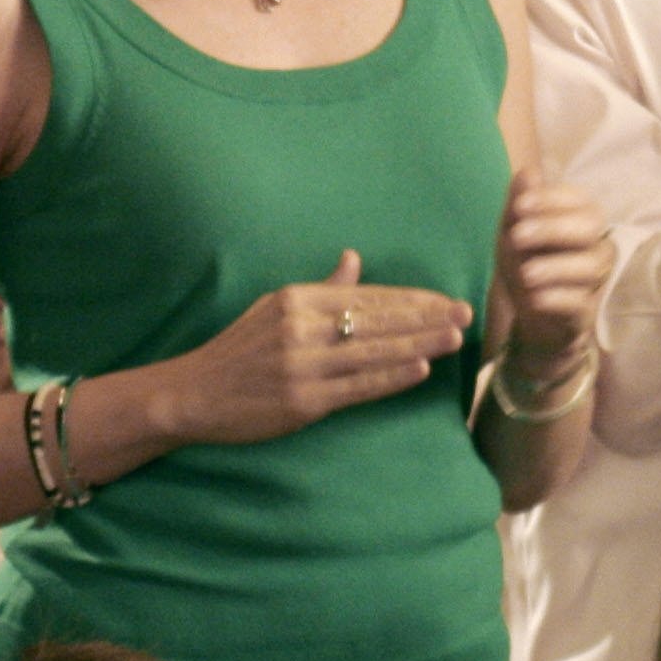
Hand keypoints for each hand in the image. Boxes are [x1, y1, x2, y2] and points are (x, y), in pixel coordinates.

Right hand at [158, 250, 472, 447]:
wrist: (194, 393)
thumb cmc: (239, 350)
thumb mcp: (274, 307)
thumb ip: (321, 287)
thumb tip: (354, 259)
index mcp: (297, 299)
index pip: (367, 295)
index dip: (411, 298)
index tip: (446, 299)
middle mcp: (301, 327)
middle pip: (378, 319)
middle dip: (426, 317)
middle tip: (466, 312)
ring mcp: (303, 365)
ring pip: (374, 351)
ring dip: (420, 344)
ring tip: (454, 338)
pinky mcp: (303, 401)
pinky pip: (358, 386)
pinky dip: (391, 377)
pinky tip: (420, 369)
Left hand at [492, 172, 614, 381]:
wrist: (528, 314)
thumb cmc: (526, 262)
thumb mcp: (513, 231)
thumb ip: (519, 203)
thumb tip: (529, 171)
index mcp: (580, 218)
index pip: (580, 199)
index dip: (551, 199)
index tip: (519, 206)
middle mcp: (596, 244)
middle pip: (591, 227)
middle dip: (552, 228)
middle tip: (517, 236)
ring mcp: (595, 279)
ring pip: (590, 265)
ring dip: (554, 267)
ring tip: (525, 273)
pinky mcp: (588, 311)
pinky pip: (582, 302)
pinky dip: (558, 298)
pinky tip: (535, 298)